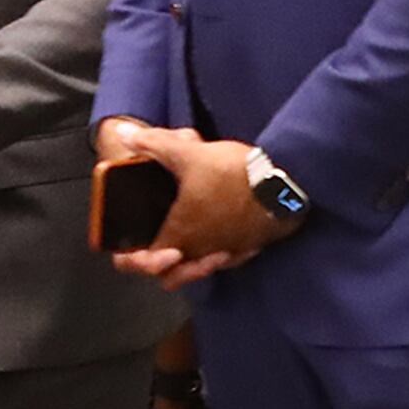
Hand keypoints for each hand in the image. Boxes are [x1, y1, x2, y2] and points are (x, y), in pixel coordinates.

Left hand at [109, 129, 301, 283]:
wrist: (284, 183)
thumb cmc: (233, 173)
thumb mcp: (189, 153)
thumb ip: (153, 144)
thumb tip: (123, 133)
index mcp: (180, 234)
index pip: (145, 263)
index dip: (132, 259)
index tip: (132, 247)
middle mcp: (202, 252)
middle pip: (172, 275)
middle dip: (162, 263)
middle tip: (159, 244)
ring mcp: (228, 252)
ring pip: (200, 268)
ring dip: (190, 259)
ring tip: (188, 239)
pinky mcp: (250, 247)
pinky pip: (227, 259)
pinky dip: (217, 252)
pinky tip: (219, 234)